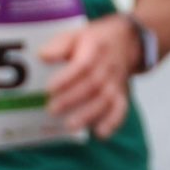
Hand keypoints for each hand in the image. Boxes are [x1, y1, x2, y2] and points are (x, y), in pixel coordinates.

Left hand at [39, 16, 139, 136]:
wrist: (128, 41)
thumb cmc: (95, 40)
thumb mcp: (76, 35)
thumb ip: (59, 45)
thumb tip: (42, 56)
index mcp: (95, 50)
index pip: (82, 65)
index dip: (67, 78)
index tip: (49, 89)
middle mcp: (108, 68)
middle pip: (92, 85)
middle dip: (72, 100)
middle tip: (52, 110)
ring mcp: (116, 83)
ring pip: (105, 100)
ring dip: (89, 115)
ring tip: (70, 126)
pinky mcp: (122, 94)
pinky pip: (121, 110)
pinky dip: (112, 123)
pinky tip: (100, 134)